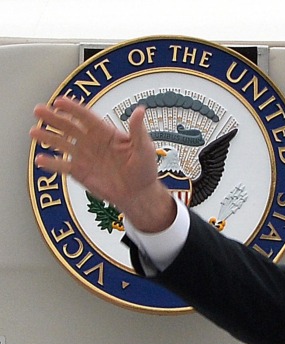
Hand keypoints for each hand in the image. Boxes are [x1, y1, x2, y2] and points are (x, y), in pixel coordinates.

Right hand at [30, 96, 175, 232]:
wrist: (139, 193)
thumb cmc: (144, 169)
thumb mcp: (144, 148)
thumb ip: (138, 130)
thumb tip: (140, 110)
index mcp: (106, 132)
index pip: (87, 117)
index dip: (74, 109)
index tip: (60, 101)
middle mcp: (91, 141)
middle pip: (70, 126)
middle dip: (54, 118)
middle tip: (38, 110)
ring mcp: (83, 156)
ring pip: (62, 143)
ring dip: (48, 137)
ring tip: (33, 131)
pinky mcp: (79, 172)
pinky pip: (62, 166)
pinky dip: (51, 163)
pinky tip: (40, 159)